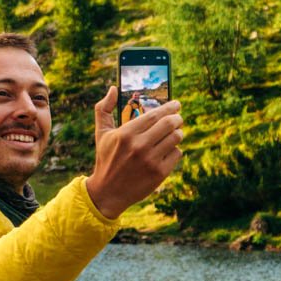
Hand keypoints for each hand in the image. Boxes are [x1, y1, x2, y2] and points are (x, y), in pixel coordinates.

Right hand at [85, 86, 182, 218]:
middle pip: (170, 124)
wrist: (108, 192)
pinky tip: (167, 150)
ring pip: (176, 137)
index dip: (169, 107)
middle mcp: (139, 146)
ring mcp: (151, 160)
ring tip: (174, 132)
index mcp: (125, 134)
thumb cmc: (106, 158)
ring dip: (178, 132)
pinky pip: (177, 153)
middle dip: (177, 118)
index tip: (176, 104)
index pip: (155, 114)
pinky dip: (175, 149)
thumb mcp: (102, 133)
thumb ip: (103, 108)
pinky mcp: (159, 173)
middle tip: (178, 117)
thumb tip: (113, 88)